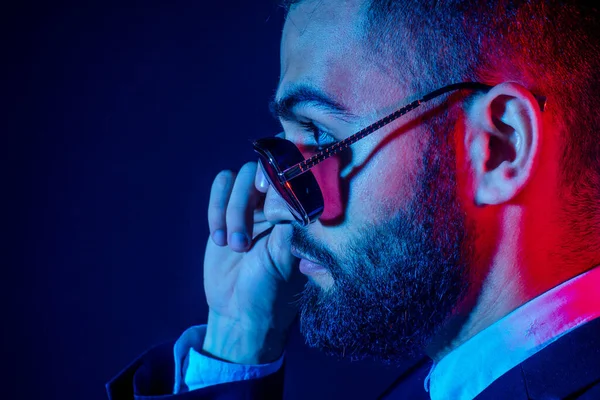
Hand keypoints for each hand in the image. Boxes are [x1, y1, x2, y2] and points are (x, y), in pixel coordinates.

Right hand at [202, 161, 305, 363]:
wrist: (239, 311)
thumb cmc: (270, 291)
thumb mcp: (282, 263)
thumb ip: (286, 231)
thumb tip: (289, 201)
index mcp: (298, 213)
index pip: (293, 174)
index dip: (278, 176)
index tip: (266, 201)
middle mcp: (277, 204)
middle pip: (260, 172)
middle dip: (245, 204)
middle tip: (243, 243)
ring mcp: (252, 205)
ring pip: (239, 178)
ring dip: (230, 209)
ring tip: (232, 245)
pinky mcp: (227, 211)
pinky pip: (221, 188)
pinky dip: (216, 208)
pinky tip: (219, 238)